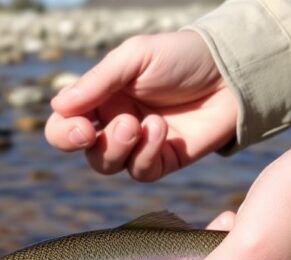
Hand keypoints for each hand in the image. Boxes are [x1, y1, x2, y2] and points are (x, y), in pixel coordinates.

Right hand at [45, 31, 237, 181]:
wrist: (231, 71)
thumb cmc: (182, 56)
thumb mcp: (136, 57)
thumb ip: (99, 81)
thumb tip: (59, 106)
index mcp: (100, 97)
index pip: (64, 123)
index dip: (63, 132)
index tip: (79, 127)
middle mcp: (113, 123)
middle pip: (81, 150)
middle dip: (82, 144)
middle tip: (91, 133)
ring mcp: (137, 145)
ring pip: (107, 164)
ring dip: (116, 147)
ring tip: (137, 123)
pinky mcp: (162, 161)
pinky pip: (139, 171)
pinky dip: (145, 153)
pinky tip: (160, 129)